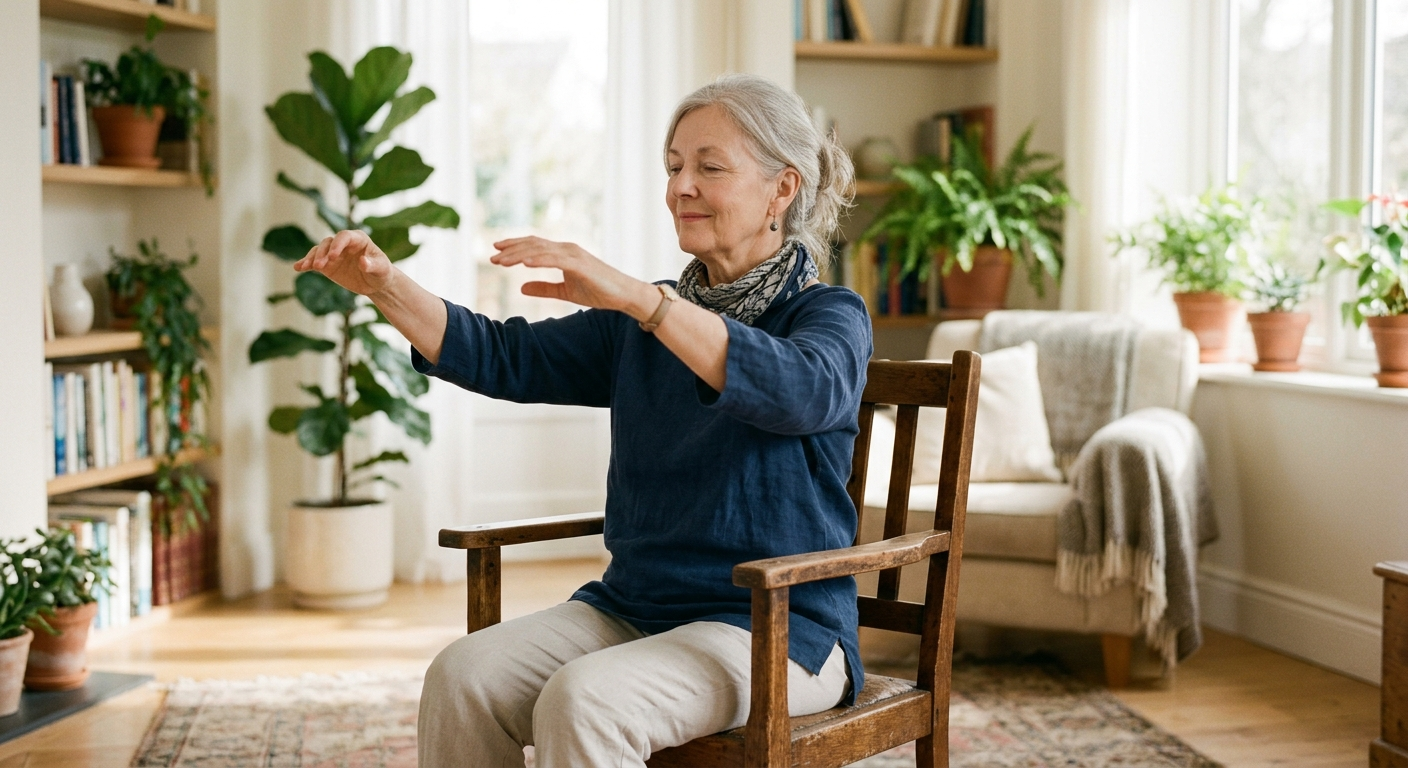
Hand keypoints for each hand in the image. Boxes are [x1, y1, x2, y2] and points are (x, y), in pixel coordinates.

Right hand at [294, 230, 394, 296]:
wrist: (375, 283)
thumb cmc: (381, 273)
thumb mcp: (381, 270)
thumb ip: (372, 265)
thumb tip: (363, 262)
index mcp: (358, 239)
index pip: (344, 236)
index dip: (337, 244)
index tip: (333, 256)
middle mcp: (343, 243)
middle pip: (328, 243)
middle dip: (322, 253)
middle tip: (320, 266)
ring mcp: (333, 253)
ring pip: (319, 250)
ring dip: (311, 258)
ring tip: (305, 267)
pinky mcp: (326, 264)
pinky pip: (313, 261)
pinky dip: (305, 263)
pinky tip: (298, 268)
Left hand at [491, 236, 655, 317]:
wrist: (624, 295)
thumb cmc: (599, 291)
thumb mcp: (566, 292)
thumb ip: (544, 288)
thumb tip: (521, 287)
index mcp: (563, 254)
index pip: (534, 246)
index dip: (515, 246)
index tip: (496, 251)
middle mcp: (567, 249)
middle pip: (533, 245)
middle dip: (511, 249)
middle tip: (492, 255)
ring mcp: (574, 255)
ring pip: (540, 250)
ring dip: (519, 254)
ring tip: (501, 261)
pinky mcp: (580, 264)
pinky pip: (556, 260)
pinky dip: (539, 260)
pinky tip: (524, 264)